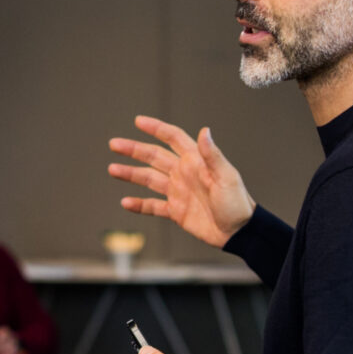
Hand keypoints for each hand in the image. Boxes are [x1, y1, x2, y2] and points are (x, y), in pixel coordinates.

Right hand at [108, 115, 256, 247]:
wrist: (239, 232)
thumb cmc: (237, 202)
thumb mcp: (227, 177)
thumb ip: (212, 155)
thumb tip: (205, 130)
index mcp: (195, 162)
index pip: (172, 139)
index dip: (156, 128)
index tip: (139, 121)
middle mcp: (183, 173)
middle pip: (154, 157)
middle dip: (134, 149)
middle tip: (114, 144)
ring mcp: (178, 192)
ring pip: (149, 179)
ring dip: (131, 174)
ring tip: (113, 169)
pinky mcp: (176, 211)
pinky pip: (152, 206)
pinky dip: (138, 204)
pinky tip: (125, 202)